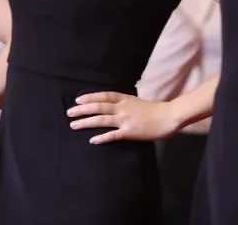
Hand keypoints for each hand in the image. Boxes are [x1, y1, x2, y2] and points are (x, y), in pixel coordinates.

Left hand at [66, 91, 180, 144]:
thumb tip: (113, 105)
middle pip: (98, 106)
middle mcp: (123, 107)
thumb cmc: (154, 110)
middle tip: (69, 112)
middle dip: (82, 109)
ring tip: (74, 125)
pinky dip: (102, 137)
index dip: (90, 97)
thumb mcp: (137, 102)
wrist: (168, 116)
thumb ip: (124, 103)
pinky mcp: (130, 131)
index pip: (103, 96)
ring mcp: (125, 119)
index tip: (78, 100)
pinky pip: (113, 135)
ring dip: (86, 122)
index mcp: (125, 99)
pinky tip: (92, 140)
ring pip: (102, 119)